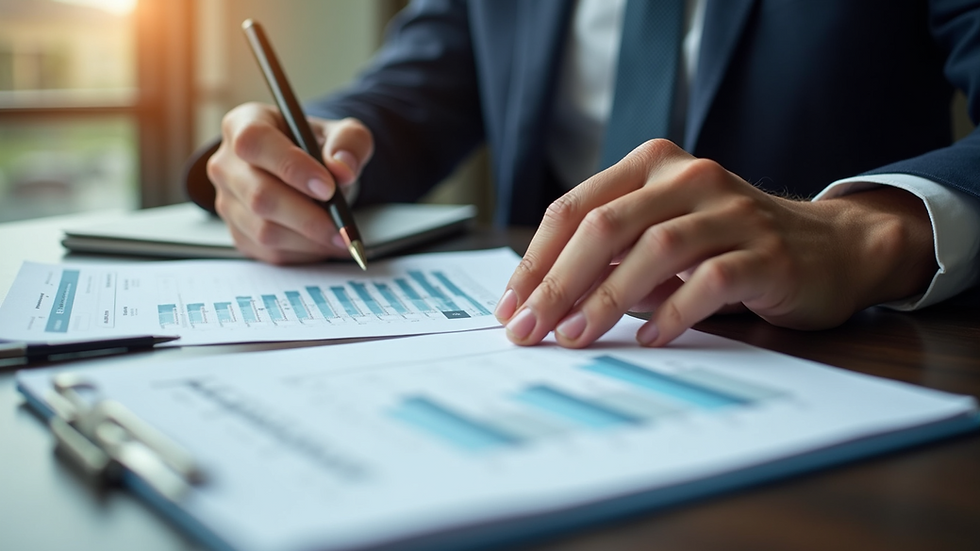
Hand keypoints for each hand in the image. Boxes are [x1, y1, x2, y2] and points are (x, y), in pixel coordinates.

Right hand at [206, 102, 373, 263]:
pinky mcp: (238, 233)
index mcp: (244, 124)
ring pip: (264, 230)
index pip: (255, 142)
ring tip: (342, 237)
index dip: (290, 166)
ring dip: (309, 239)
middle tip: (343, 226)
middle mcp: (227, 163)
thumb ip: (349, 142)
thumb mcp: (341, 134)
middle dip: (307, 216)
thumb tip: (343, 169)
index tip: (328, 187)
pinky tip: (325, 244)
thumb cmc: (319, 148)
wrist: (308, 172)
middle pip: (259, 195)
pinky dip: (304, 253)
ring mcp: (227, 201)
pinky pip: (269, 252)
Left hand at [495, 139, 935, 347]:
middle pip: (604, 225)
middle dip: (557, 283)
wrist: (830, 248)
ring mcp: (731, 211)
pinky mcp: (765, 251)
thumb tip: (540, 303)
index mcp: (652, 166)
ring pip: (653, 249)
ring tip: (575, 338)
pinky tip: (647, 338)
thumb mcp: (661, 235)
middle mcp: (689, 177)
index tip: (511, 307)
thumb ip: (610, 256)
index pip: (574, 208)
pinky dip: (671, 312)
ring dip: (604, 301)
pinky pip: (708, 281)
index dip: (536, 260)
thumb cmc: (727, 245)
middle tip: (530, 330)